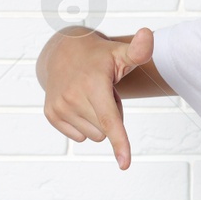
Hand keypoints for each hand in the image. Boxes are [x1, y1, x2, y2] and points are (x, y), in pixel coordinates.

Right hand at [38, 25, 154, 168]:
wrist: (63, 53)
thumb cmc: (100, 57)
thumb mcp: (120, 53)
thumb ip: (139, 50)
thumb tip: (148, 35)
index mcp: (93, 84)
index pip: (110, 120)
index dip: (119, 143)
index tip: (125, 164)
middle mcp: (73, 96)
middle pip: (105, 130)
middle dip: (110, 116)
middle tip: (103, 93)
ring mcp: (59, 106)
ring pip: (93, 136)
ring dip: (97, 120)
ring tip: (91, 96)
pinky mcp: (51, 114)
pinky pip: (79, 137)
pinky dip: (84, 124)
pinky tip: (79, 103)